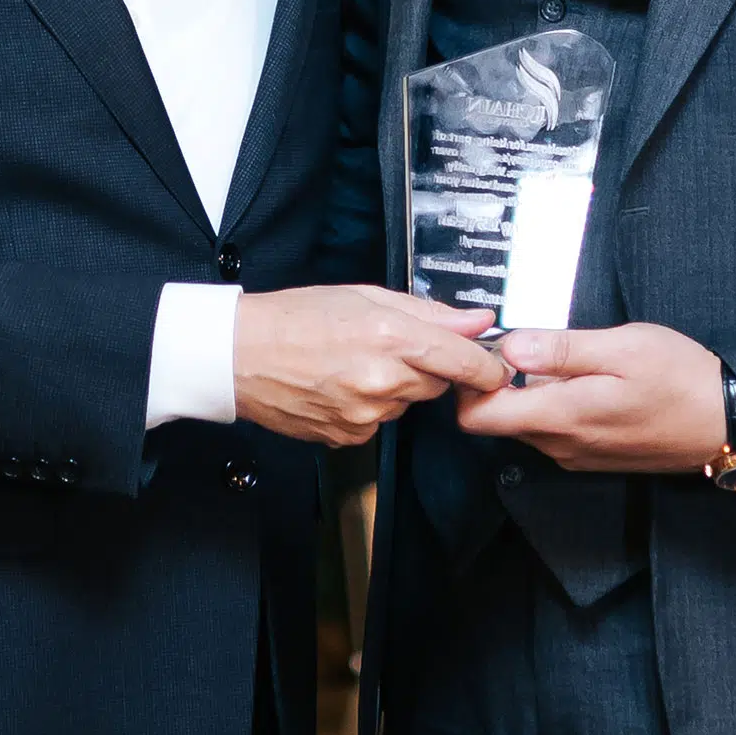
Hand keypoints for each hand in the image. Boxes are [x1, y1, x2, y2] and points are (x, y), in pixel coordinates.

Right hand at [234, 287, 509, 447]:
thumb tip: (478, 321)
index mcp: (390, 337)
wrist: (239, 355)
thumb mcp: (366, 296)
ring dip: (394, 386)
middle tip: (388, 345)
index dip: (488, 368)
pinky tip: (339, 385)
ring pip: (406, 402)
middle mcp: (382, 381)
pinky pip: (378, 422)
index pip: (463, 363)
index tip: (496, 368)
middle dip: (425, 366)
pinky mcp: (348, 438)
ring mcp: (365, 415)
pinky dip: (369, 406)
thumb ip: (430, 313)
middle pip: (437, 383)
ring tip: (352, 362)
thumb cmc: (296, 317)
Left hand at [456, 323, 726, 473]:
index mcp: (560, 417)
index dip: (469, 380)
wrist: (728, 421)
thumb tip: (509, 347)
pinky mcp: (593, 455)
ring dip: (528, 391)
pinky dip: (552, 403)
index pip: (476, 417)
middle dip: (497, 380)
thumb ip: (561, 350)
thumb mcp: (622, 348)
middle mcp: (560, 445)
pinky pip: (553, 430)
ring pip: (525, 423)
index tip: (486, 346)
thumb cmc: (680, 378)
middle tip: (525, 339)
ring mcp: (576, 455)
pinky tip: (583, 377)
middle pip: (497, 419)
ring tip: (559, 354)